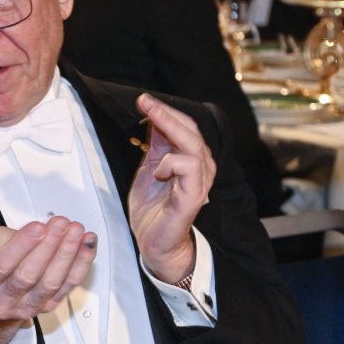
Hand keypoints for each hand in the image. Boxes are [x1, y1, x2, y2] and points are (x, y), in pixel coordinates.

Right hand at [0, 216, 97, 343]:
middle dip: (48, 246)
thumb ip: (6, 239)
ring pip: (51, 282)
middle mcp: (3, 300)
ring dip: (67, 254)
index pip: (1, 265)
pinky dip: (80, 265)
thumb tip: (36, 231)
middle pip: (29, 275)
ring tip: (75, 232)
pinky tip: (85, 247)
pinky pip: (68, 287)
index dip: (22, 245)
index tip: (38, 227)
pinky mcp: (47, 307)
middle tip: (60, 225)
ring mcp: (26, 307)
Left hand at [128, 94, 215, 282]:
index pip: (184, 127)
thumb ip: (155, 147)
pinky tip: (158, 170)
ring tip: (151, 133)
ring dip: (170, 133)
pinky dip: (172, 164)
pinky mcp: (193, 197)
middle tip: (146, 102)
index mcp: (189, 160)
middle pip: (191, 131)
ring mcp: (198, 182)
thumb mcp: (148, 170)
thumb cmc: (153, 210)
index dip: (165, 112)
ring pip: (194, 146)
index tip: (144, 100)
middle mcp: (199, 168)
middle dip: (166, 113)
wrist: (154, 243)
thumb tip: (151, 118)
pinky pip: (190, 170)